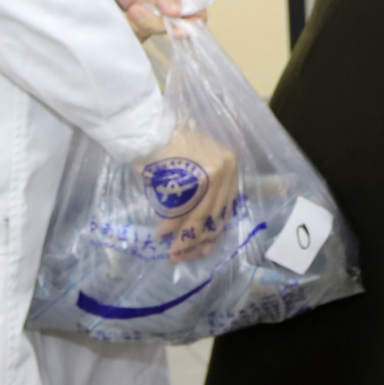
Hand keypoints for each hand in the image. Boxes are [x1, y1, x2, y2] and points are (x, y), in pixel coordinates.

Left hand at [103, 0, 200, 40]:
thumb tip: (176, 13)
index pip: (197, 13)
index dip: (191, 25)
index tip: (179, 31)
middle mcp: (173, 0)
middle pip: (175, 25)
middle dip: (159, 25)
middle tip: (140, 13)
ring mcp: (154, 7)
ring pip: (155, 29)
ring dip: (143, 25)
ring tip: (132, 10)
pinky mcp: (137, 12)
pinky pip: (138, 28)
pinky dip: (132, 27)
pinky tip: (127, 14)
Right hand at [137, 123, 239, 261]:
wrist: (153, 129)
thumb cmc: (172, 146)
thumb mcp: (197, 166)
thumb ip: (203, 192)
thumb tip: (200, 229)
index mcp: (230, 166)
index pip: (226, 206)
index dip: (214, 231)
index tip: (205, 248)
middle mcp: (227, 169)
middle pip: (215, 213)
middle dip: (199, 238)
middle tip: (186, 255)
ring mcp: (214, 171)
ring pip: (201, 214)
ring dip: (185, 235)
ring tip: (174, 251)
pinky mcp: (195, 175)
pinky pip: (184, 207)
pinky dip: (173, 222)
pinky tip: (163, 233)